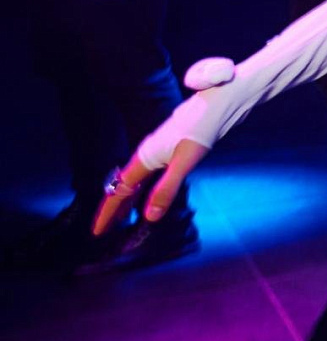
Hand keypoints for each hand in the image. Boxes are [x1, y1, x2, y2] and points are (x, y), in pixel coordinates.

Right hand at [93, 137, 210, 234]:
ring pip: (135, 182)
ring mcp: (157, 154)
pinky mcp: (169, 152)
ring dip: (127, 201)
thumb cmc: (199, 132)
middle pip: (123, 187)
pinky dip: (142, 191)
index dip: (108, 213)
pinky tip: (145, 197)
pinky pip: (147, 177)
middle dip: (113, 210)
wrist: (214, 107)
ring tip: (121, 220)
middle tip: (105, 231)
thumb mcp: (184, 163)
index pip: (119, 192)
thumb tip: (150, 217)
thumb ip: (167, 189)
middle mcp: (146, 157)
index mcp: (144, 160)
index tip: (97, 232)